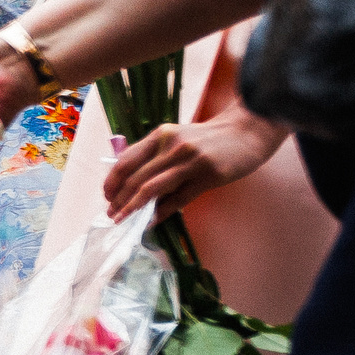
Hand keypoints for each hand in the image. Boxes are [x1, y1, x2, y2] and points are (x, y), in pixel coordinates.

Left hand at [103, 110, 290, 219]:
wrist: (247, 131)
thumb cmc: (208, 140)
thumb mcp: (177, 139)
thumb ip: (155, 157)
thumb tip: (131, 186)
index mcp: (159, 135)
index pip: (125, 160)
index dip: (112, 182)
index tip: (107, 197)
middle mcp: (170, 145)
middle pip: (135, 178)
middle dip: (119, 200)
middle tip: (112, 215)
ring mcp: (189, 160)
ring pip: (151, 188)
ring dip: (133, 208)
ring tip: (123, 220)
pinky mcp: (208, 175)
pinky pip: (178, 199)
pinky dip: (162, 212)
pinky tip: (151, 222)